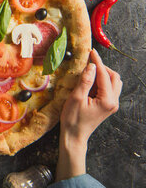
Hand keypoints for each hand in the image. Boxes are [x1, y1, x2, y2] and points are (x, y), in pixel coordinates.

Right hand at [56, 49, 121, 180]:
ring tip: (89, 72)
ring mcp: (112, 105)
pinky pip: (109, 89)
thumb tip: (91, 66)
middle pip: (114, 78)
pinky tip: (90, 82)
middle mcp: (113, 102)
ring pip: (114, 83)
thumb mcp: (76, 98)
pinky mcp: (107, 106)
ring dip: (103, 75)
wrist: (74, 136)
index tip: (91, 52)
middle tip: (90, 62)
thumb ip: (85, 81)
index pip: (104, 75)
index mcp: (107, 100)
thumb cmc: (73, 119)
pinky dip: (101, 82)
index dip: (98, 62)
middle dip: (103, 68)